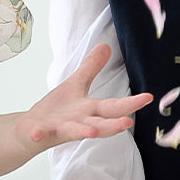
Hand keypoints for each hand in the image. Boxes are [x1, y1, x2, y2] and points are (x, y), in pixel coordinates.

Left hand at [19, 43, 153, 147]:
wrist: (31, 131)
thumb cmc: (57, 110)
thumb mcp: (76, 85)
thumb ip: (91, 68)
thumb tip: (106, 45)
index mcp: (89, 109)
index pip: (114, 106)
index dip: (131, 102)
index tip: (149, 97)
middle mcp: (79, 121)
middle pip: (100, 122)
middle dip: (114, 124)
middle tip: (128, 123)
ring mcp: (60, 128)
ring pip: (75, 131)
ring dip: (84, 131)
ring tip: (92, 131)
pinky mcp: (40, 133)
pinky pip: (40, 134)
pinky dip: (39, 134)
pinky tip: (36, 133)